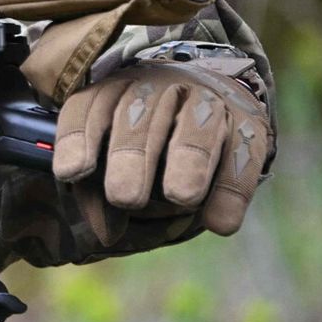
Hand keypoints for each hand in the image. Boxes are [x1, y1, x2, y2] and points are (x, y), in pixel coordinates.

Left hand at [51, 58, 271, 243]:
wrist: (212, 102)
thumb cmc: (145, 141)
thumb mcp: (111, 159)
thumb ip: (97, 193)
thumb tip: (106, 234)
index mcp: (113, 91)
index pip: (87, 109)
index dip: (77, 139)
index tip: (74, 173)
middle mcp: (157, 88)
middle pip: (139, 117)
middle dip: (131, 156)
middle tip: (125, 197)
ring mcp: (206, 100)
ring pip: (196, 126)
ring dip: (188, 161)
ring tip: (180, 197)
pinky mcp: (248, 122)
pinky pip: (243, 152)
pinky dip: (232, 188)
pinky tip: (219, 222)